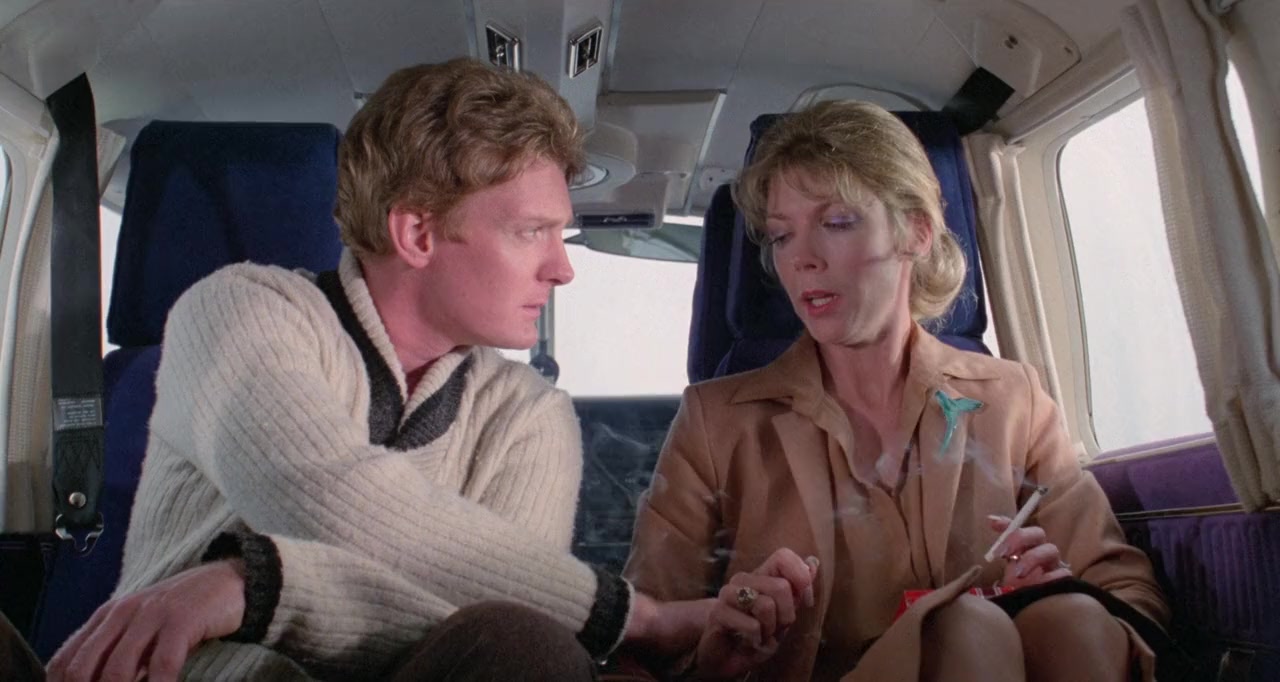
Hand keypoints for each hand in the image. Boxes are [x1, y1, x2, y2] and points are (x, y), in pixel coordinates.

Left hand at [48, 559, 246, 681]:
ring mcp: (151, 615)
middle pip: (84, 670)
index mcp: (106, 617)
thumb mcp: (140, 628)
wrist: (225, 581)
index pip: (65, 662)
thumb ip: (117, 654)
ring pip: (118, 671)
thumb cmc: (180, 612)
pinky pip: (162, 665)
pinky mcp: (181, 620)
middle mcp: (122, 613)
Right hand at [694, 548, 818, 679]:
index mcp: (761, 576)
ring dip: (770, 630)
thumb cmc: (754, 634)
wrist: (723, 656)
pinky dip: (757, 640)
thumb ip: (797, 591)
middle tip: (774, 629)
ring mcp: (728, 594)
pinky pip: (752, 625)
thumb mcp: (783, 615)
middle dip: (786, 616)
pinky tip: (747, 643)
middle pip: (781, 587)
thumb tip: (814, 562)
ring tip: (760, 636)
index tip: (806, 602)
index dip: (800, 577)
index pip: (782, 557)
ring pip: (766, 605)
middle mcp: (743, 580)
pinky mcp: (718, 612)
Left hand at [988, 515, 1072, 589]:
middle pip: (1036, 533)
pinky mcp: (1065, 581)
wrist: (1036, 616)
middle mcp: (1041, 552)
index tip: (991, 523)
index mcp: (1024, 550)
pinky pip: (1062, 574)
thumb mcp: (1003, 581)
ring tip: (1018, 574)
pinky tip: (1040, 586)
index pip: (1017, 529)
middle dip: (1019, 537)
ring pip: (1050, 549)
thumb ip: (998, 566)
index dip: (1006, 523)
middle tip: (1003, 552)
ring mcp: (1054, 565)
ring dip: (1032, 558)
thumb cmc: (1018, 595)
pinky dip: (1049, 577)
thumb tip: (982, 547)